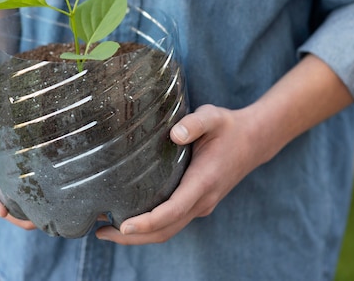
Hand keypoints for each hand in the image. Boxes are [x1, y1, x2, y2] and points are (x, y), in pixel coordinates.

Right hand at [0, 67, 35, 229]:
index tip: (2, 211)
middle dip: (11, 213)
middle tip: (35, 226)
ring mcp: (7, 153)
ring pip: (12, 188)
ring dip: (26, 207)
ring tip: (49, 220)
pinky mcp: (22, 148)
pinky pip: (27, 173)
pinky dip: (37, 188)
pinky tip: (57, 195)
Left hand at [95, 104, 274, 244]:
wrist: (254, 141)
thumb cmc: (229, 128)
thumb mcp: (213, 117)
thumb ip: (194, 123)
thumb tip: (174, 133)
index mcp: (203, 182)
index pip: (172, 211)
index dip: (147, 222)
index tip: (123, 225)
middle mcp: (202, 200)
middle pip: (165, 230)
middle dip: (132, 237)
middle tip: (100, 232)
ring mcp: (201, 205)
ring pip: (168, 231)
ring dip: (139, 236)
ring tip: (106, 230)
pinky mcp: (198, 204)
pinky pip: (172, 223)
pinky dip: (150, 228)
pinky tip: (131, 218)